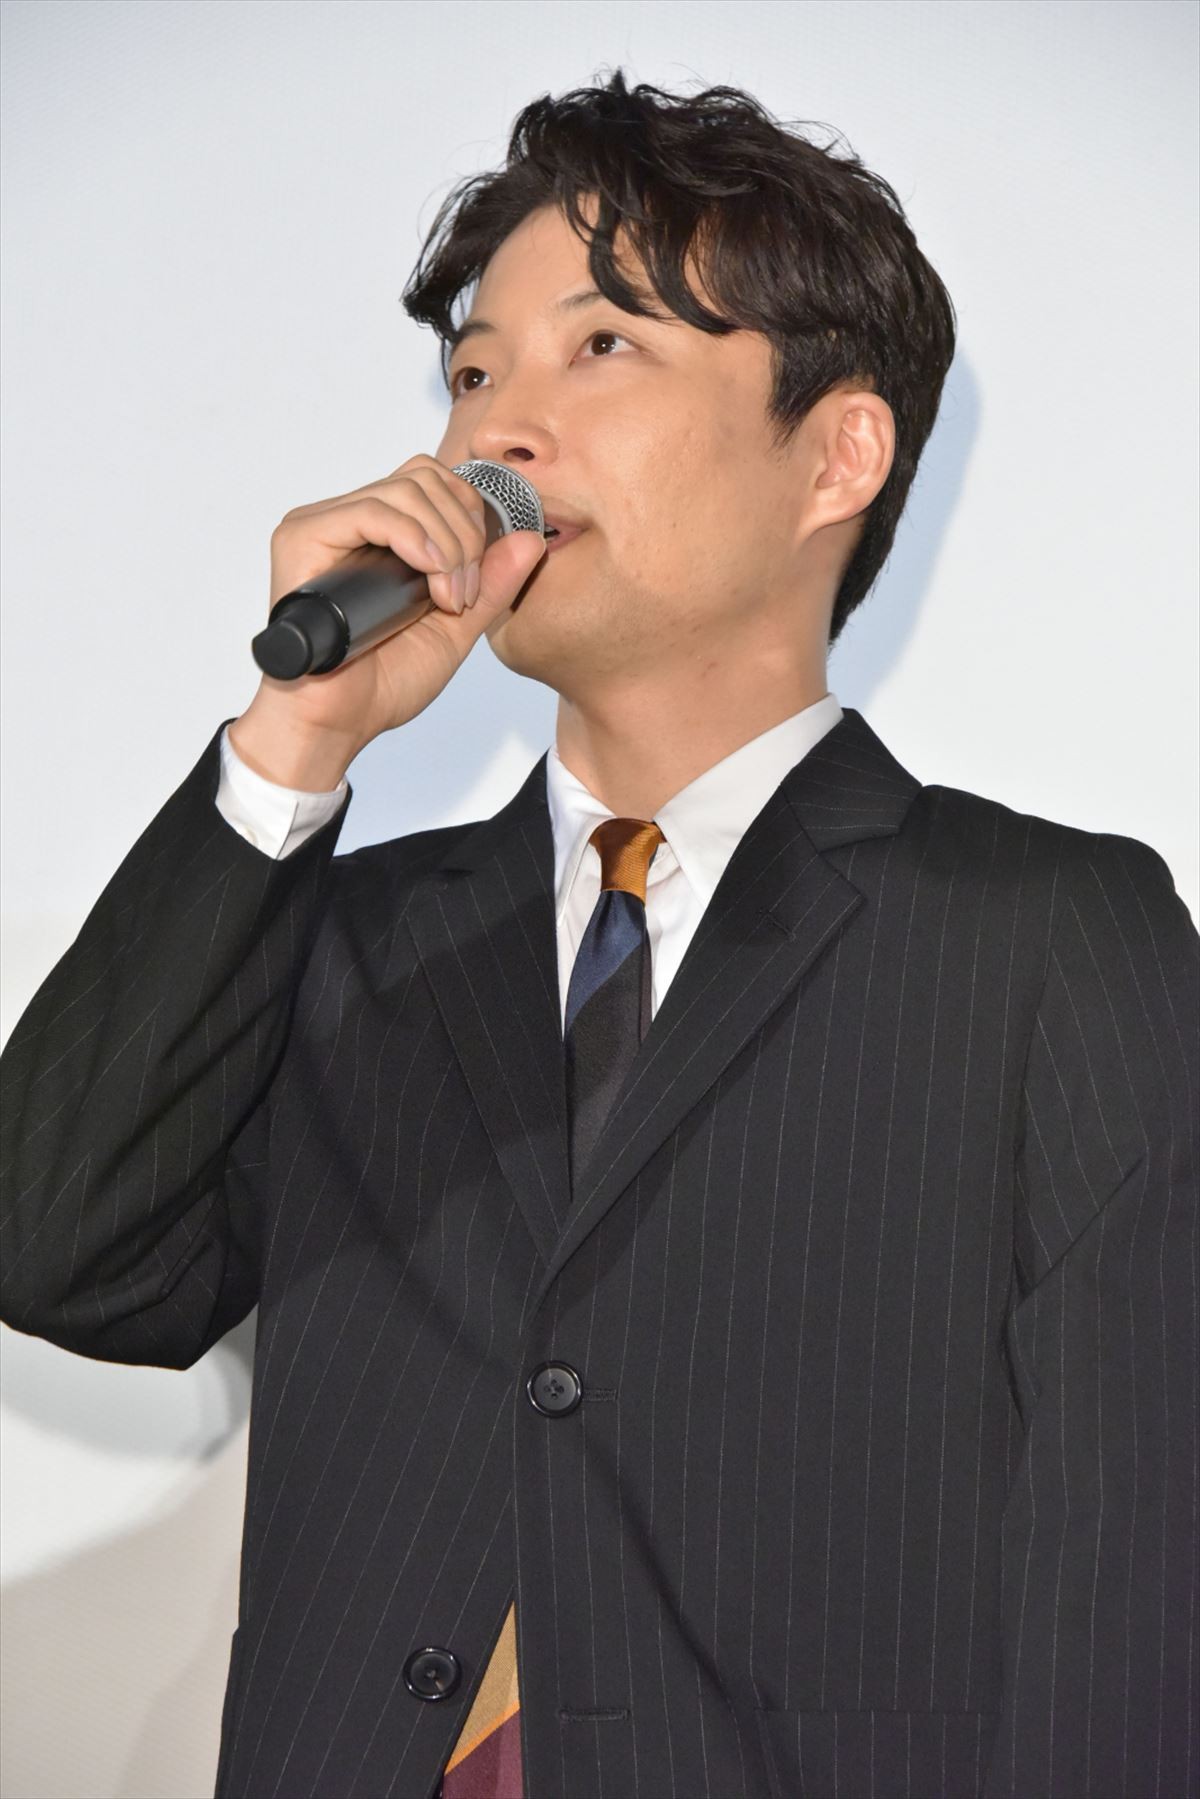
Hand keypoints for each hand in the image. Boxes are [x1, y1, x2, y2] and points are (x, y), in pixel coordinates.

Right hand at [229, 454, 545, 787]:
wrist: (338, 722)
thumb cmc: (381, 683)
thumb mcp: (455, 629)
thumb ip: (491, 585)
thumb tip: (530, 539)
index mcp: (381, 535)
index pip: (435, 484)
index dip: (470, 518)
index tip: (474, 584)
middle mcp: (350, 521)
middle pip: (425, 477)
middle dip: (463, 533)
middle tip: (463, 595)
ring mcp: (324, 524)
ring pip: (406, 490)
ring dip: (445, 543)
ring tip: (446, 598)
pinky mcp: (303, 536)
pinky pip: (372, 510)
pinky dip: (414, 537)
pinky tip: (429, 574)